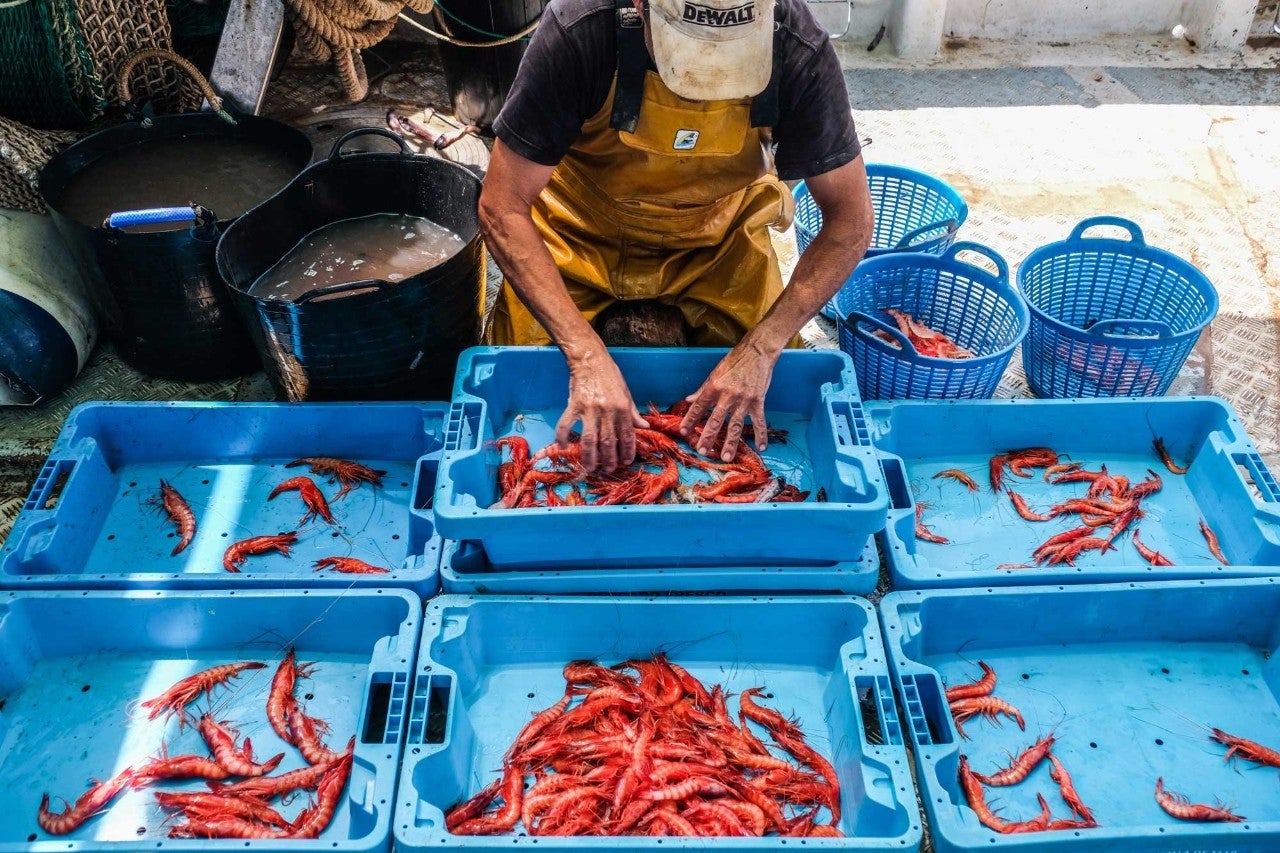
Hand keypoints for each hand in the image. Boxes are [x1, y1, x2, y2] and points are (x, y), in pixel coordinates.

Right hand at [556, 350, 647, 471]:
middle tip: (608, 470)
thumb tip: (644, 427)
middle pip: (608, 442)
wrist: (590, 359)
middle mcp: (607, 411)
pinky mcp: (574, 405)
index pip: (627, 435)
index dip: (627, 451)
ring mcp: (589, 409)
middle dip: (609, 459)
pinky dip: (562, 437)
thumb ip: (632, 412)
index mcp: (622, 408)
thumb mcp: (626, 393)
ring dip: (590, 456)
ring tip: (590, 467)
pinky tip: (563, 447)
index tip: (625, 462)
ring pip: (590, 439)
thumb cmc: (610, 375)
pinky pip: (566, 424)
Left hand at [680, 338, 780, 461]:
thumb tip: (688, 400)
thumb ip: (702, 389)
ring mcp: (744, 400)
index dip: (690, 419)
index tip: (683, 431)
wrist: (758, 351)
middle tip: (702, 450)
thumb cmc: (735, 360)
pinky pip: (759, 421)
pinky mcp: (758, 401)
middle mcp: (728, 395)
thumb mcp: (715, 372)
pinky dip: (761, 435)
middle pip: (716, 420)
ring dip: (730, 443)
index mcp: (714, 386)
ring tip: (725, 457)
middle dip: (708, 437)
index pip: (699, 406)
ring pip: (735, 425)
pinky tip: (761, 448)